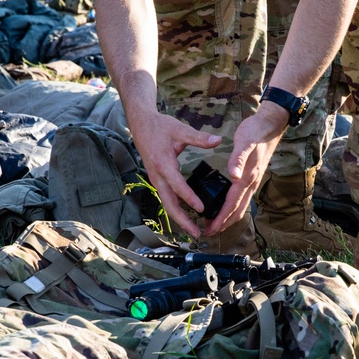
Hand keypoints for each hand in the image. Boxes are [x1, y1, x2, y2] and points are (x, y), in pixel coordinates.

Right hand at [128, 111, 221, 237]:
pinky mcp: (157, 180)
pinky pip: (166, 198)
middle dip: (182, 220)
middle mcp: (158, 176)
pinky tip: (186, 216)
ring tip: (193, 230)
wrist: (140, 124)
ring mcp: (156, 179)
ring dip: (179, 219)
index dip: (189, 198)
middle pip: (169, 203)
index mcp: (163, 164)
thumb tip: (217, 140)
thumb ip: (199, 138)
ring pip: (167, 204)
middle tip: (196, 233)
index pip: (177, 185)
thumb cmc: (159, 127)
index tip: (201, 208)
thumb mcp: (179, 129)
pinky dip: (176, 210)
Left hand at [203, 106, 287, 236]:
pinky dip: (232, 207)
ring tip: (215, 224)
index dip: (221, 218)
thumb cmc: (255, 132)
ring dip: (228, 218)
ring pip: (240, 206)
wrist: (270, 125)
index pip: (232, 204)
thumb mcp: (244, 142)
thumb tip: (233, 174)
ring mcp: (252, 181)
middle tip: (209, 232)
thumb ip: (238, 158)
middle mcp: (251, 183)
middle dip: (223, 223)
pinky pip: (242, 198)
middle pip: (237, 210)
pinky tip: (225, 207)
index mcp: (247, 177)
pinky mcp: (251, 177)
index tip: (211, 228)